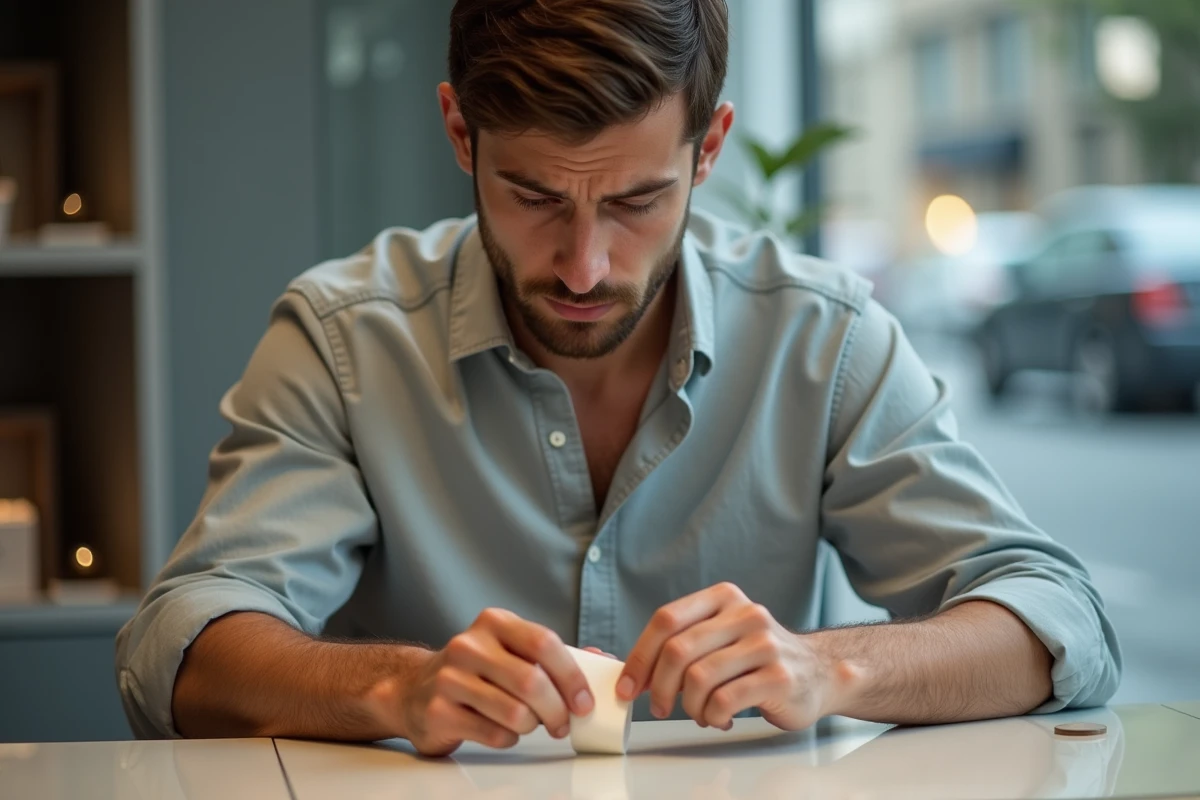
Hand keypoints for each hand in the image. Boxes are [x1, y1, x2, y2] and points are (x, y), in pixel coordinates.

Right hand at [398, 608, 594, 755]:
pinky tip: (503, 730)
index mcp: (494, 622)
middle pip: (531, 681)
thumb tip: (604, 659)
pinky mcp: (438, 711)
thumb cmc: (476, 671)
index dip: (572, 676)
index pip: (543, 643)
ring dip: (532, 727)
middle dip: (557, 710)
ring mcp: (449, 678)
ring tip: (531, 725)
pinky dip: (508, 738)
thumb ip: (553, 655)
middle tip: (564, 724)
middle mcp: (469, 645)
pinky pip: (493, 734)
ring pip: (514, 712)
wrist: (414, 689)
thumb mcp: (510, 651)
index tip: (585, 702)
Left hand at [617, 582, 833, 730]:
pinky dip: (711, 716)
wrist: (819, 672)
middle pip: (678, 650)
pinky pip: (724, 701)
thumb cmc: (758, 659)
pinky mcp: (778, 676)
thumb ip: (683, 644)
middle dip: (658, 687)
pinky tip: (720, 717)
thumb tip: (633, 674)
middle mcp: (745, 614)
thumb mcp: (722, 635)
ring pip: (698, 679)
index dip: (640, 655)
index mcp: (723, 597)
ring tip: (699, 713)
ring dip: (689, 706)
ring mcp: (764, 644)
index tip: (627, 685)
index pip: (666, 620)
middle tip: (658, 707)